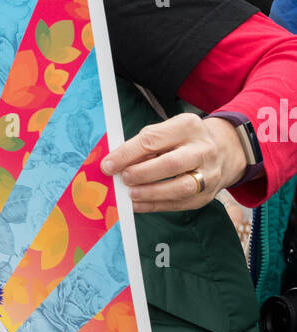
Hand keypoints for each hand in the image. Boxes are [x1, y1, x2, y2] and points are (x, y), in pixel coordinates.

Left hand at [101, 113, 248, 211]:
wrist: (223, 151)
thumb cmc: (185, 140)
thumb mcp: (169, 130)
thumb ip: (144, 144)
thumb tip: (114, 162)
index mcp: (188, 127)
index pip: (153, 139)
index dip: (127, 154)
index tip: (108, 165)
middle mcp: (202, 150)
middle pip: (171, 163)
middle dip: (142, 173)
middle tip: (123, 178)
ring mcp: (208, 174)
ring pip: (180, 187)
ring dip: (151, 192)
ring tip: (131, 194)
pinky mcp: (205, 196)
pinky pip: (178, 204)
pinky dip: (154, 205)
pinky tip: (137, 204)